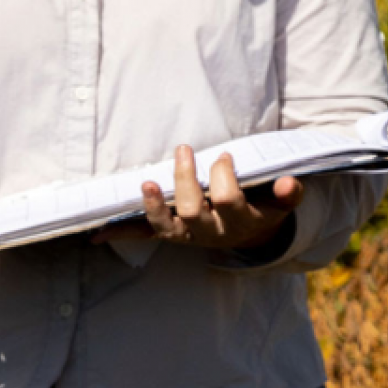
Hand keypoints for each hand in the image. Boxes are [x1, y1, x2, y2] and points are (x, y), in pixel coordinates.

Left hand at [92, 147, 304, 250]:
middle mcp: (212, 232)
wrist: (250, 235)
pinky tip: (98, 233)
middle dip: (186, 179)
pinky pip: (147, 235)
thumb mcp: (280, 203)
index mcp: (240, 222)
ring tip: (147, 183)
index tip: (223, 156)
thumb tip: (288, 182)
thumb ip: (287, 193)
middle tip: (185, 151)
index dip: (223, 176)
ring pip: (167, 226)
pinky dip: (123, 233)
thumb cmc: (263, 209)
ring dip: (153, 206)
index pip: (229, 199)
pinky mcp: (172, 236)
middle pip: (192, 210)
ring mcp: (189, 236)